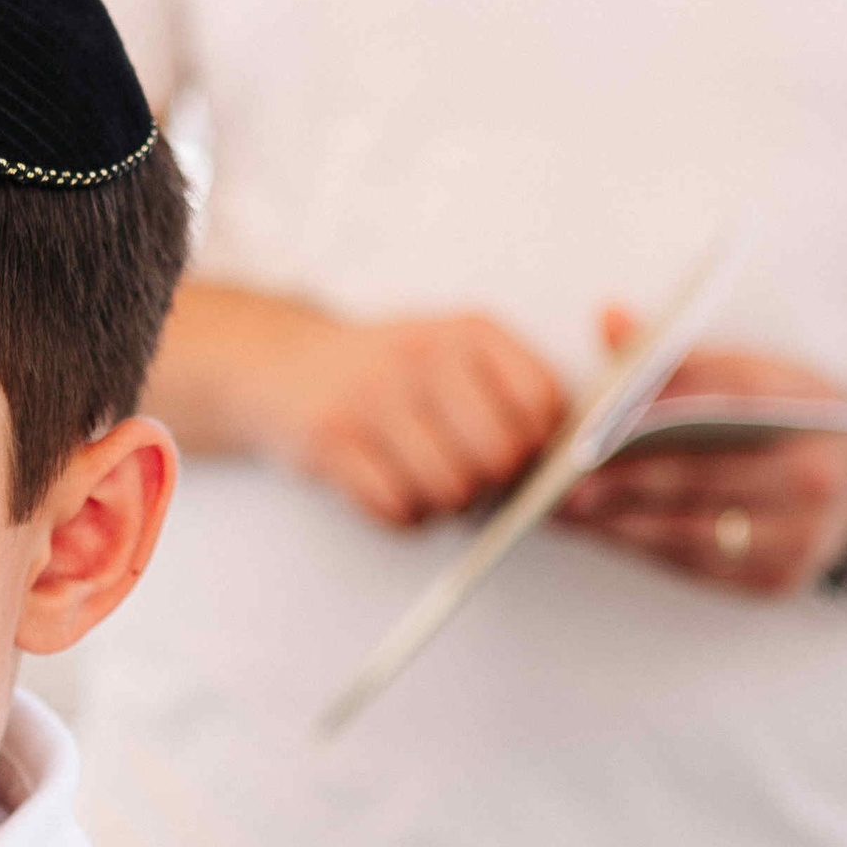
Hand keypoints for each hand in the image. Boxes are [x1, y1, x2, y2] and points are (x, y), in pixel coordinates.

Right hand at [250, 309, 568, 528]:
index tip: (516, 457)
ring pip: (449, 493)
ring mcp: (374, 395)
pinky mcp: (332, 440)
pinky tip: (388, 484)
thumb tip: (562, 468)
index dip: (537, 447)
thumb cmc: (388, 373)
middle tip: (469, 477)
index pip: (541, 405)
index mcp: (470, 331)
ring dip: (442, 505)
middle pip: (499, 458)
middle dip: (491, 485)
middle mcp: (423, 354)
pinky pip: (397, 511)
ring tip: (422, 478)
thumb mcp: (456, 352)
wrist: (283, 367)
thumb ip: (514, 393)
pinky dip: (401, 515)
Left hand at [559, 315, 846, 597]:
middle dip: (618, 480)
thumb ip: (680, 354)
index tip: (583, 429)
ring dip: (620, 523)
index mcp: (804, 411)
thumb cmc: (795, 419)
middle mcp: (809, 477)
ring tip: (565, 510)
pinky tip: (605, 531)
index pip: (712, 409)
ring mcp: (799, 536)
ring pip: (690, 531)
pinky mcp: (778, 581)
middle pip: (695, 476)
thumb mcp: (758, 371)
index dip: (641, 421)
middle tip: (557, 481)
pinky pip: (697, 566)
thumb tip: (608, 318)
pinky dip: (645, 548)